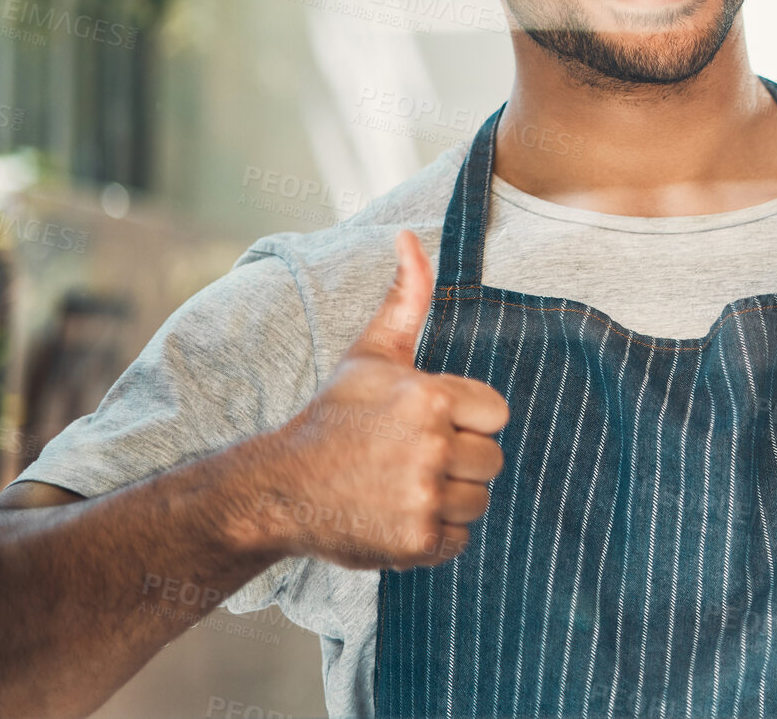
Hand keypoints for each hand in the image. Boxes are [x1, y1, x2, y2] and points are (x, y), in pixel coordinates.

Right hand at [253, 230, 508, 569]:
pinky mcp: (417, 541)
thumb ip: (406, 298)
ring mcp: (424, 496)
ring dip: (449, 499)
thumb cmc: (335, 416)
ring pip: (479, 500)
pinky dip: (436, 535)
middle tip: (409, 458)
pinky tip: (398, 515)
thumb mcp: (372, 353)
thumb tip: (410, 236)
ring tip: (402, 485)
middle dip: (458, 460)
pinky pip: (460, 538)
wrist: (280, 488)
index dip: (467, 420)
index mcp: (429, 397)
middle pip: (491, 460)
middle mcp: (431, 446)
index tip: (428, 423)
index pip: (496, 414)